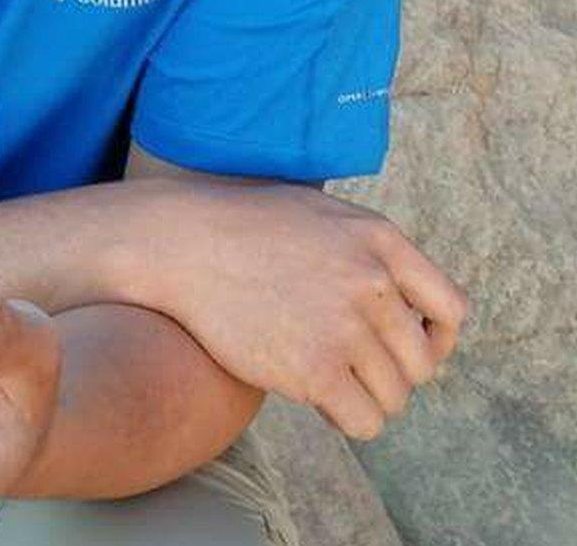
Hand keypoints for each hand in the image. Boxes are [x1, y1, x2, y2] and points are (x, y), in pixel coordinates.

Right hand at [156, 182, 468, 440]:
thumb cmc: (247, 229)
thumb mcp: (323, 215)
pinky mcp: (314, 369)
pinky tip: (316, 395)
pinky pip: (365, 422)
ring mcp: (345, 326)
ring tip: (328, 375)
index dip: (436, 338)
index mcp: (380, 240)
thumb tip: (405, 301)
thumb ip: (370, 252)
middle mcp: (372, 281)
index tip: (405, 346)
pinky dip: (346, 418)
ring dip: (366, 396)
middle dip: (392, 372)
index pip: (452, 309)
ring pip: (395, 398)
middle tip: (352, 365)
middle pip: (422, 364)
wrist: (185, 244)